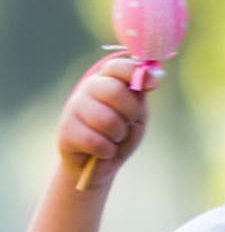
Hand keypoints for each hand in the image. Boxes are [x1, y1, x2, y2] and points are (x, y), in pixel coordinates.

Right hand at [59, 55, 151, 183]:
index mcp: (107, 80)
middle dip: (130, 113)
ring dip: (119, 134)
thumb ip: (140, 94)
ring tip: (114, 138)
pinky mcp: (65, 130)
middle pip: (113, 91)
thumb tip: (153, 76)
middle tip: (128, 123)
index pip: (117, 67)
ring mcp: (74, 107)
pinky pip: (95, 141)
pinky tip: (104, 150)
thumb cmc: (120, 134)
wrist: (99, 164)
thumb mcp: (136, 113)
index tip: (152, 86)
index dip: (135, 74)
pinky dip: (108, 150)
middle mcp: (88, 88)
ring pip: (106, 119)